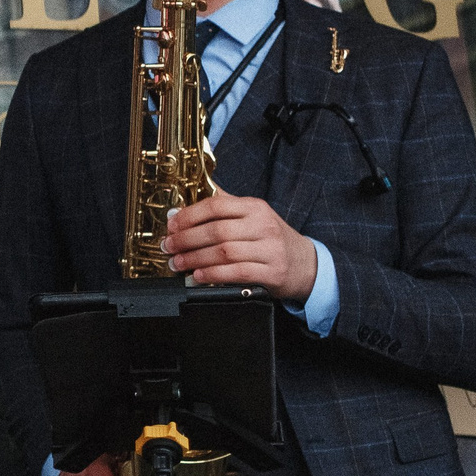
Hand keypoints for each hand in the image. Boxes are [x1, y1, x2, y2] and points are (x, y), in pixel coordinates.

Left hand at [162, 194, 319, 298]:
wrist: (306, 263)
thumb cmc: (270, 239)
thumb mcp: (253, 216)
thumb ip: (224, 207)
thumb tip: (186, 200)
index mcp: (255, 207)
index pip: (216, 205)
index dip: (189, 216)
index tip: (171, 225)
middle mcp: (264, 225)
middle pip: (217, 231)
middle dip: (186, 239)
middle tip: (168, 246)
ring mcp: (270, 249)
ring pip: (224, 252)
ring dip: (195, 259)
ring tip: (178, 263)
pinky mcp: (273, 272)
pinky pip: (237, 273)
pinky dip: (214, 274)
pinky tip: (199, 276)